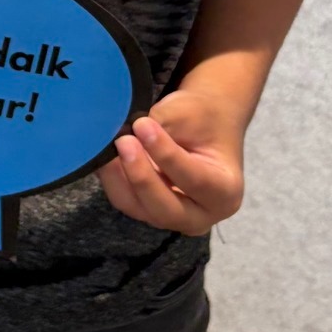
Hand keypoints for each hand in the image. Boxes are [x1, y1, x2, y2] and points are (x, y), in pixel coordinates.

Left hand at [98, 83, 245, 234]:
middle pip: (165, 208)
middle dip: (140, 176)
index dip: (166, 155)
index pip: (194, 180)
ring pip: (138, 207)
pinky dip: (112, 178)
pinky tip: (105, 154)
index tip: (143, 126)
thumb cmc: (202, 118)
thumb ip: (159, 126)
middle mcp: (201, 215)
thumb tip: (122, 132)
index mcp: (226, 193)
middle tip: (123, 140)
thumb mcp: (187, 114)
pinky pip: (125, 199)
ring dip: (120, 177)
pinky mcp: (147, 210)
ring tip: (111, 144)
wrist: (202, 123)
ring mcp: (172, 217)